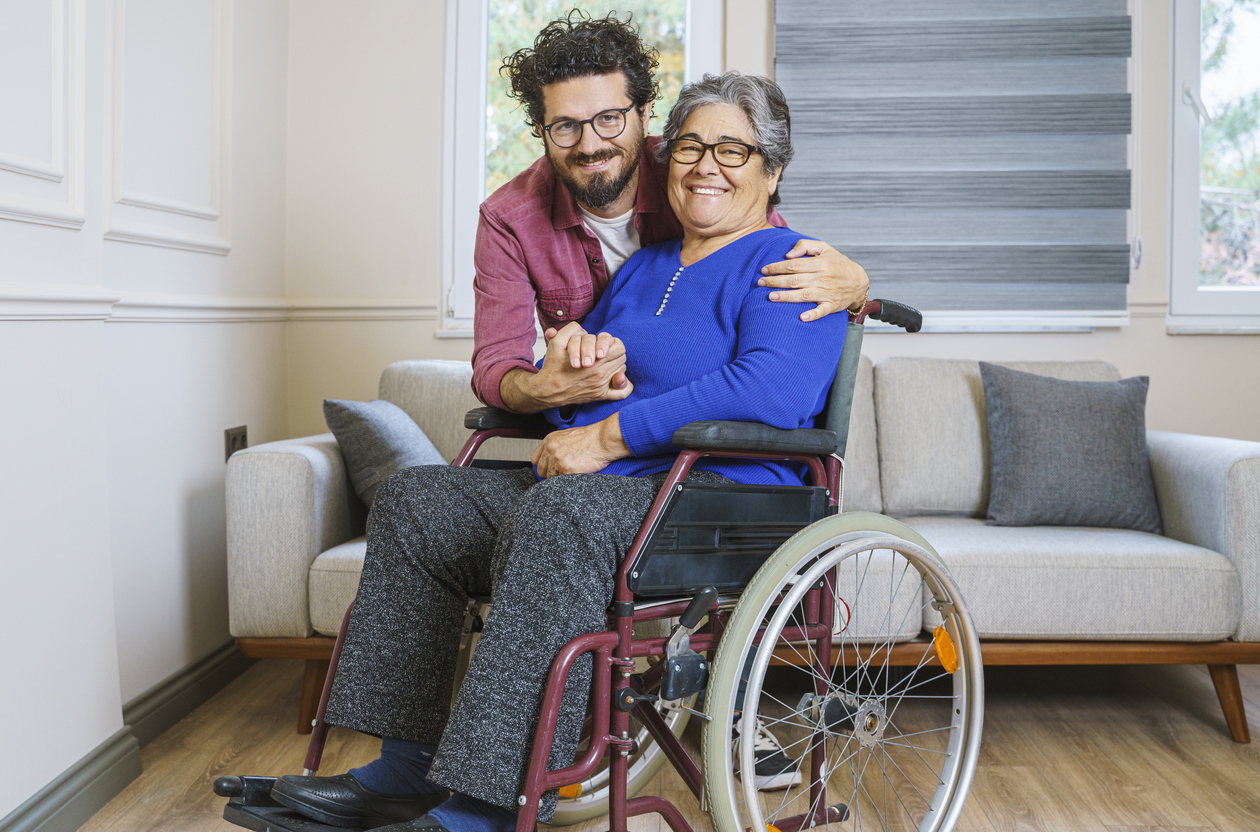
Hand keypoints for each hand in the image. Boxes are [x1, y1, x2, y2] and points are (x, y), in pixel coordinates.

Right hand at [501, 322, 630, 411]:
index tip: (599, 346)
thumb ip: (572, 330)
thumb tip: (583, 330)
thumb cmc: (553, 367)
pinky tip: (617, 380)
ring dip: (615, 364)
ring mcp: (602, 385)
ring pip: (622, 369)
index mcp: (595, 359)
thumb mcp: (557, 342)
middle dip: (612, 351)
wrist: (547, 390)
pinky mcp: (600, 395)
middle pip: (622, 356)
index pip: (618, 346)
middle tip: (601, 353)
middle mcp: (601, 373)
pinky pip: (622, 393)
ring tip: (603, 363)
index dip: (609, 342)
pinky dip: (623, 386)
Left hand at [531, 414, 629, 477]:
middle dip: (550, 473)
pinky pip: (561, 481)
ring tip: (572, 471)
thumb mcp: (567, 436)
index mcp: (550, 440)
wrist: (603, 439)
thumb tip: (551, 457)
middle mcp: (551, 449)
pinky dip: (568, 480)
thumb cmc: (590, 437)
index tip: (549, 468)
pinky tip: (577, 473)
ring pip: (551, 477)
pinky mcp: (566, 469)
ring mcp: (557, 460)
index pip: (535, 459)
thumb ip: (556, 446)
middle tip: (563, 472)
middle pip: (541, 470)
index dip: (542, 465)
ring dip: (560, 477)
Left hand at [758, 240, 869, 320]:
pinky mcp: (832, 305)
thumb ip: (805, 246)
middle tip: (760, 283)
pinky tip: (801, 317)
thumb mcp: (825, 248)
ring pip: (803, 295)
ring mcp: (827, 293)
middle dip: (776, 281)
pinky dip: (812, 314)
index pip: (794, 265)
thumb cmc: (837, 264)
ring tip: (770, 297)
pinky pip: (821, 311)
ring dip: (787, 296)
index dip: (777, 267)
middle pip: (795, 280)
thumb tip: (788, 254)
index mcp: (820, 263)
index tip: (764, 270)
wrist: (858, 282)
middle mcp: (823, 278)